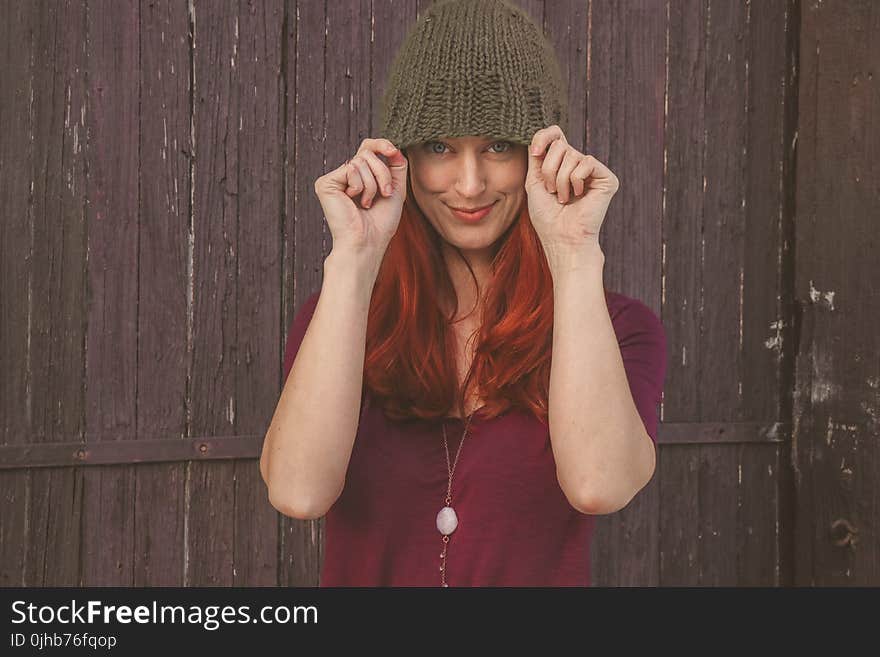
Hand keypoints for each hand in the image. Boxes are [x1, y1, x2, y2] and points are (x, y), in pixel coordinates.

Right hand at [314, 138, 407, 256]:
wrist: (368, 241)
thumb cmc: (381, 222)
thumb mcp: (396, 189)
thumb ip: (396, 166)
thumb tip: (393, 147)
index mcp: (360, 176)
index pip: (368, 148)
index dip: (380, 144)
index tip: (392, 150)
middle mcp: (346, 175)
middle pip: (367, 152)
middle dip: (382, 172)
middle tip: (384, 194)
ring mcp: (335, 179)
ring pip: (361, 161)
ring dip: (372, 184)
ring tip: (367, 203)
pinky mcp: (326, 183)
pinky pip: (351, 169)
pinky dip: (360, 186)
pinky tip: (354, 202)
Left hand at [525, 125, 618, 251]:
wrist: (561, 238)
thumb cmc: (547, 217)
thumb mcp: (534, 182)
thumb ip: (536, 157)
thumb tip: (541, 135)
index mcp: (561, 164)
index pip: (555, 134)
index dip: (544, 136)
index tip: (534, 152)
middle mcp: (578, 164)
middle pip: (560, 144)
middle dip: (549, 169)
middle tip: (552, 192)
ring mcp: (593, 171)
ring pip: (571, 154)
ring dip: (560, 180)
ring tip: (564, 198)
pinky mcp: (606, 178)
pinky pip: (586, 162)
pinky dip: (576, 181)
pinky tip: (579, 196)